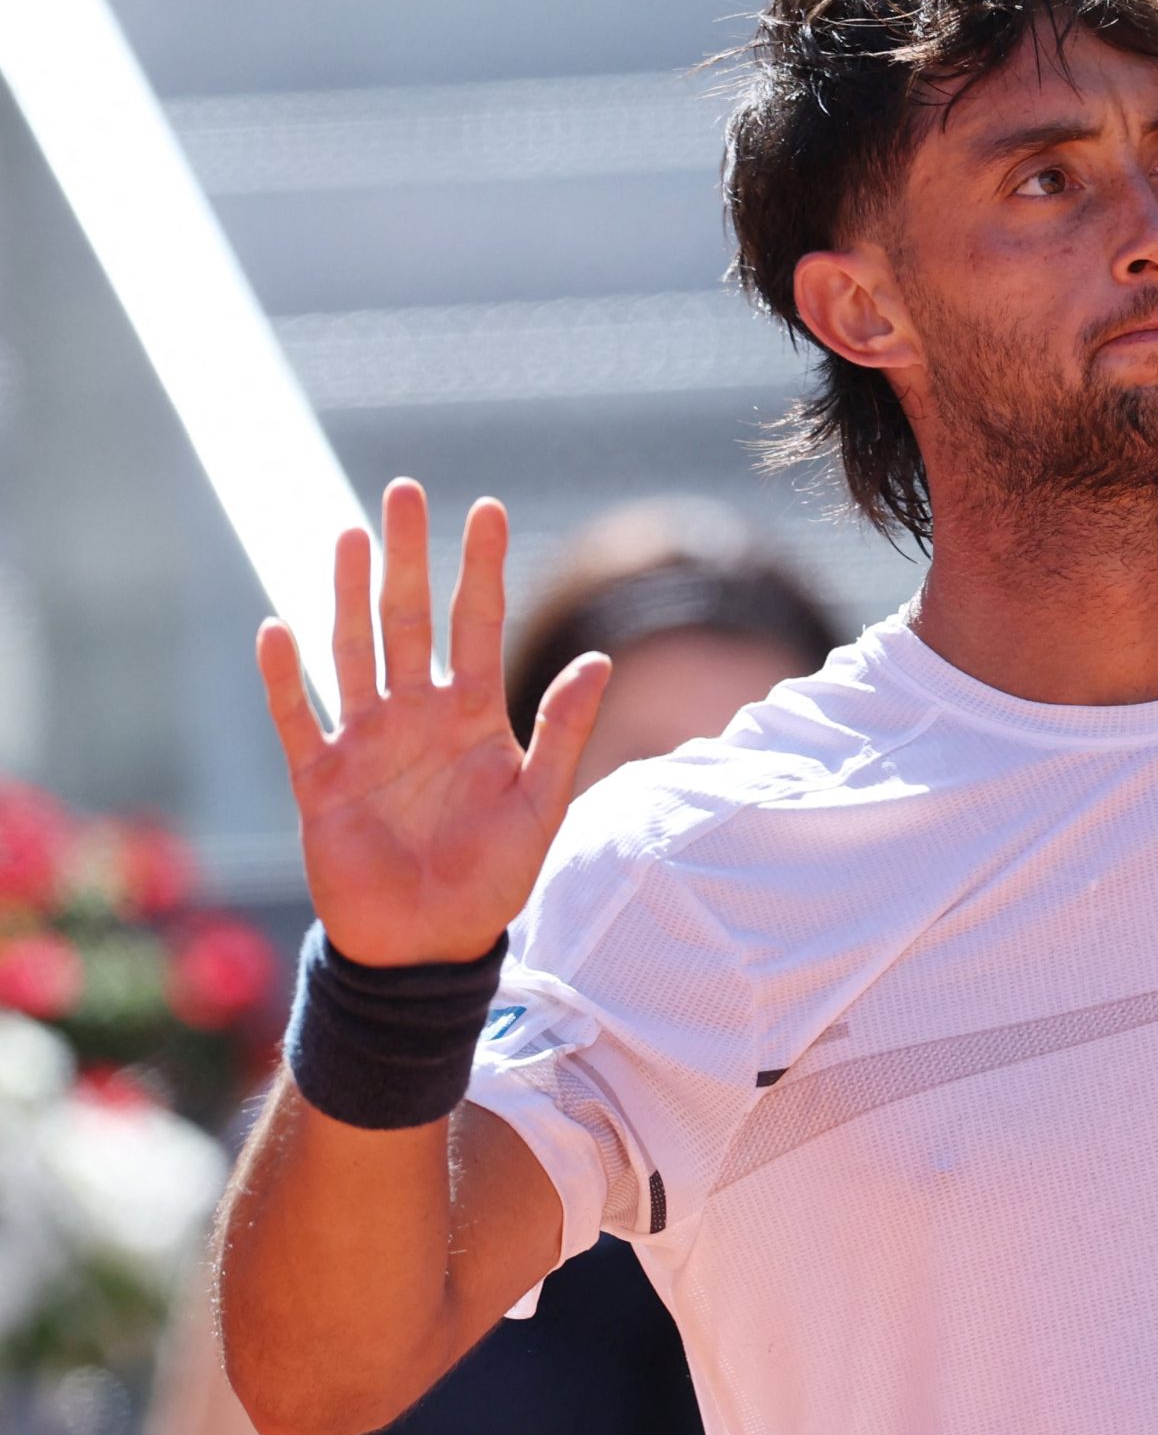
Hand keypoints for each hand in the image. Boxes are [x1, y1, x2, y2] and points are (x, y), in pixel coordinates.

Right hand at [255, 481, 610, 965]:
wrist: (430, 945)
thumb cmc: (492, 877)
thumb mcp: (539, 803)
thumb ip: (562, 730)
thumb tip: (602, 657)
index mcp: (473, 716)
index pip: (478, 624)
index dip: (482, 568)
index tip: (488, 506)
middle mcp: (416, 715)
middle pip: (410, 619)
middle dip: (408, 556)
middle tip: (404, 489)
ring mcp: (365, 742)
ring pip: (353, 651)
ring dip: (347, 596)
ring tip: (347, 535)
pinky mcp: (320, 779)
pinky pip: (298, 718)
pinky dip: (285, 678)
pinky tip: (277, 628)